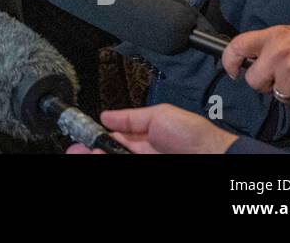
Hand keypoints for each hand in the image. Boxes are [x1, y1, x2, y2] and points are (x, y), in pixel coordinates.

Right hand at [65, 105, 237, 153]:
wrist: (212, 156)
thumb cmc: (193, 135)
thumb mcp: (159, 116)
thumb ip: (130, 118)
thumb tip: (106, 116)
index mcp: (144, 138)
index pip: (113, 139)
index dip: (96, 138)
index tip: (82, 138)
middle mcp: (142, 154)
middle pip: (111, 152)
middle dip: (91, 150)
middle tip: (77, 150)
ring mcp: (144, 163)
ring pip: (114, 160)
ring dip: (96, 156)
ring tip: (83, 154)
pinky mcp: (147, 172)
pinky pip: (124, 169)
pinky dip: (108, 160)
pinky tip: (98, 157)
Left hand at [222, 25, 289, 109]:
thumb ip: (272, 44)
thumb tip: (253, 59)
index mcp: (274, 35)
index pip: (238, 46)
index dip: (229, 61)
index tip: (232, 71)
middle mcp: (279, 53)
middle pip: (253, 80)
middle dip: (264, 84)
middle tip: (279, 79)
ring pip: (277, 94)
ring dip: (289, 92)